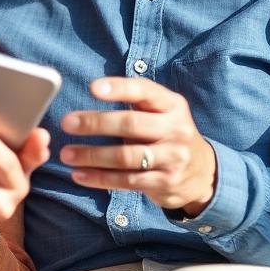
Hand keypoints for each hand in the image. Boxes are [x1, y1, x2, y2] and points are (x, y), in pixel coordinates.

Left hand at [61, 77, 217, 215]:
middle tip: (67, 123)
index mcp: (172, 105)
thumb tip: (92, 90)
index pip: (144, 91)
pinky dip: (99, 178)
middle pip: (130, 124)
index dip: (119, 88)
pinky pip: (126, 180)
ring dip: (91, 155)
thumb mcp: (163, 113)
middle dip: (95, 123)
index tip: (92, 88)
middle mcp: (176, 129)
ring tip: (66, 154)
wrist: (202, 173)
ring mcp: (172, 158)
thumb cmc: (168, 135)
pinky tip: (78, 175)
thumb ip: (136, 102)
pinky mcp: (165, 182)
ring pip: (125, 156)